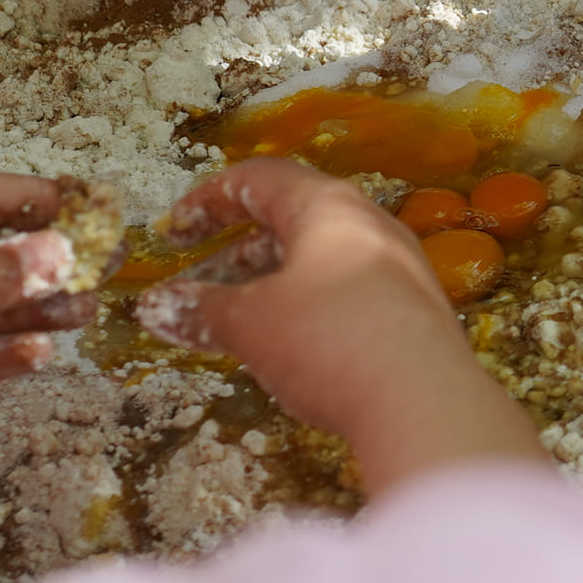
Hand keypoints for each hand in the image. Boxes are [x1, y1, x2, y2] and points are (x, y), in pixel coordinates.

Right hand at [133, 159, 542, 488]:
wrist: (425, 403)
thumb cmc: (328, 339)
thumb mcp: (250, 323)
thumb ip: (202, 310)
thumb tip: (157, 306)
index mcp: (327, 207)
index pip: (260, 179)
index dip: (209, 200)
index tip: (176, 231)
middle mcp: (370, 226)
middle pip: (295, 218)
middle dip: (241, 248)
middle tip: (204, 280)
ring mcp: (401, 269)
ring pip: (324, 260)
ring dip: (274, 282)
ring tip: (240, 319)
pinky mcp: (416, 314)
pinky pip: (351, 293)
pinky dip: (310, 307)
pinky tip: (292, 348)